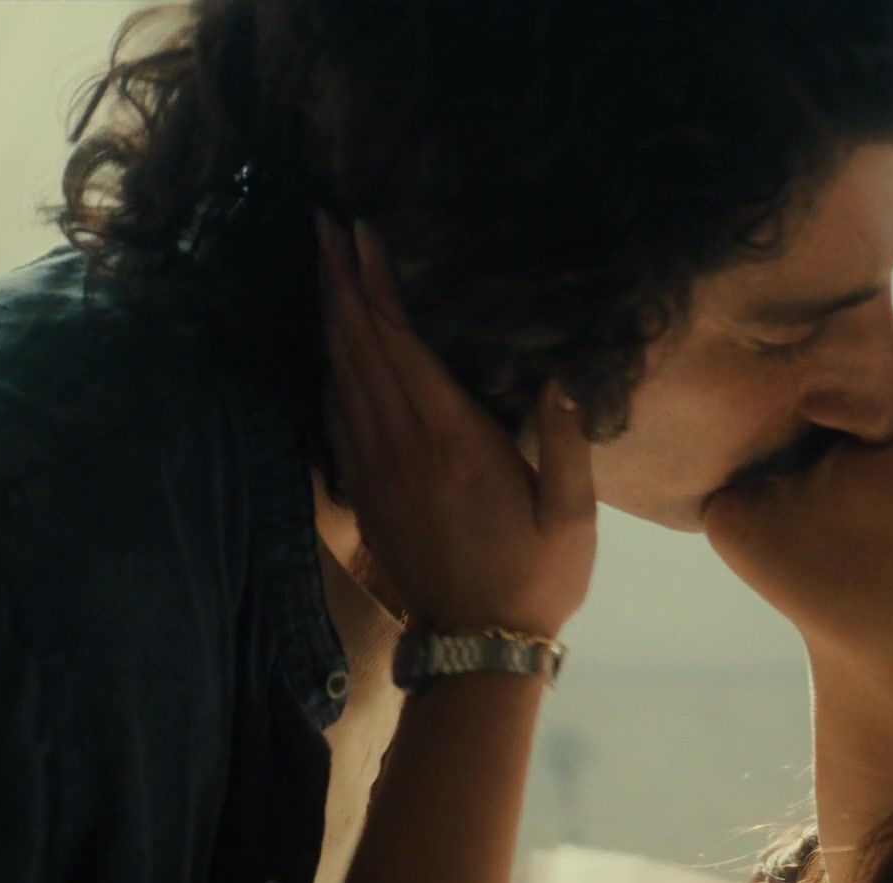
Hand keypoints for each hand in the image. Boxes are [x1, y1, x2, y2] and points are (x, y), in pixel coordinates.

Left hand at [316, 212, 596, 637]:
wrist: (475, 649)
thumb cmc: (536, 578)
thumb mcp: (572, 515)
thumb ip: (566, 441)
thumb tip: (558, 374)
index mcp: (453, 442)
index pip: (401, 344)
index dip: (376, 285)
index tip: (361, 232)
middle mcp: (402, 447)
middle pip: (356, 347)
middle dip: (337, 280)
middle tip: (320, 222)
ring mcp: (374, 471)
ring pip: (338, 376)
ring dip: (326, 316)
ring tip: (320, 266)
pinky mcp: (364, 493)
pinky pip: (333, 417)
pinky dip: (326, 369)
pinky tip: (327, 345)